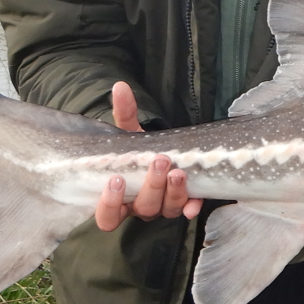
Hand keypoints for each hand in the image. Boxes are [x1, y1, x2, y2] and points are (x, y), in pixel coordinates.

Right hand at [95, 81, 202, 232]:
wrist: (166, 149)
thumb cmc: (140, 147)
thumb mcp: (131, 132)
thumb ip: (124, 113)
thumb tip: (120, 87)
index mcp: (119, 196)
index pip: (107, 215)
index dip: (110, 204)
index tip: (116, 180)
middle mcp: (139, 206)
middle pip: (143, 208)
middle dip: (152, 186)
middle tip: (159, 161)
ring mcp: (162, 208)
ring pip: (165, 210)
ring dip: (172, 193)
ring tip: (177, 170)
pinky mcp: (183, 204)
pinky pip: (187, 210)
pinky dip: (191, 206)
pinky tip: (195, 204)